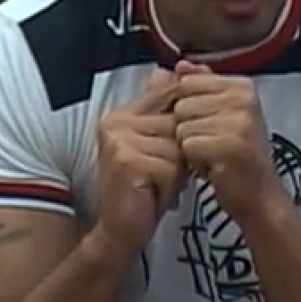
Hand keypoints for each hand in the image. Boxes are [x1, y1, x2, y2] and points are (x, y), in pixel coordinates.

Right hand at [95, 69, 181, 259]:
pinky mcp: (127, 162)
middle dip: (180, 154)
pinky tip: (154, 196)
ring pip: (177, 147)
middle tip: (162, 175)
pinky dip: (171, 186)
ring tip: (158, 185)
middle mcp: (116, 122)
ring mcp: (119, 141)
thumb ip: (164, 114)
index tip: (181, 147)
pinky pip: (171, 167)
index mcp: (121, 114)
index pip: (167, 97)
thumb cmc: (143, 190)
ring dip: (177, 172)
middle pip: (177, 123)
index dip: (185, 121)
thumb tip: (170, 70)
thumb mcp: (158, 148)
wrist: (119, 231)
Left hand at [174, 61, 280, 222]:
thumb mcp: (219, 115)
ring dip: (190, 145)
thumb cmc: (236, 157)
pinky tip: (213, 166)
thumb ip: (197, 87)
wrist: (259, 197)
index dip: (189, 109)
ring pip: (181, 125)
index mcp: (243, 86)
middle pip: (181, 104)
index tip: (211, 125)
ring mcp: (239, 121)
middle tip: (213, 143)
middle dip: (188, 128)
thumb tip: (178, 65)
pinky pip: (187, 145)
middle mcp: (244, 99)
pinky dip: (194, 160)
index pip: (187, 83)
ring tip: (213, 154)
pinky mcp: (229, 145)